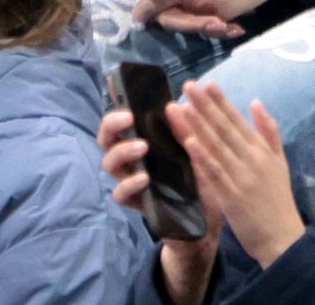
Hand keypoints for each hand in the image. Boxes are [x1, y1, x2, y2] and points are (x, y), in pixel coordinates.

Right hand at [99, 106, 220, 304]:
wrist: (207, 220)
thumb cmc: (200, 179)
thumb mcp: (197, 152)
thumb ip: (185, 132)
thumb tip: (175, 105)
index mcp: (144, 140)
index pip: (121, 120)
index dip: (115, 106)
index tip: (122, 94)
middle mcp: (131, 159)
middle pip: (106, 138)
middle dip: (112, 125)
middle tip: (129, 118)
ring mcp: (130, 180)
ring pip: (109, 163)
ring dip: (122, 151)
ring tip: (143, 147)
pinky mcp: (134, 202)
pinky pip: (120, 193)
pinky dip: (129, 184)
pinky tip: (144, 178)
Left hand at [104, 0, 288, 33]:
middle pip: (152, 2)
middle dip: (142, 10)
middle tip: (137, 14)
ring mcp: (201, 2)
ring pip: (176, 18)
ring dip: (168, 22)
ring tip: (162, 23)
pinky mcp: (219, 14)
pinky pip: (205, 25)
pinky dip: (204, 26)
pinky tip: (204, 26)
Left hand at [168, 80, 305, 267]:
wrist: (282, 238)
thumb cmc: (278, 199)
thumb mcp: (281, 161)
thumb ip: (269, 131)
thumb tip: (255, 101)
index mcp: (261, 150)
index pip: (237, 121)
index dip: (221, 101)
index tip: (207, 83)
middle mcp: (251, 159)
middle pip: (224, 129)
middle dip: (204, 106)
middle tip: (188, 85)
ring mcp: (240, 177)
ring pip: (215, 146)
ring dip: (197, 125)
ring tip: (180, 106)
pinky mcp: (230, 196)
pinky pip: (213, 173)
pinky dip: (201, 156)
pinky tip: (189, 141)